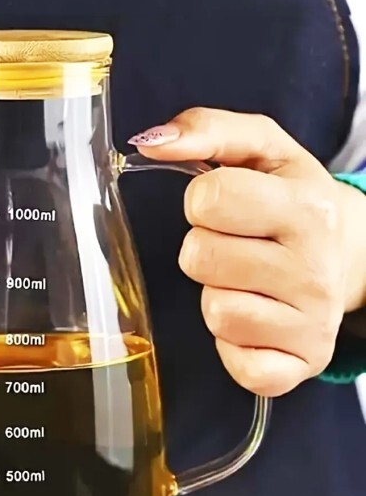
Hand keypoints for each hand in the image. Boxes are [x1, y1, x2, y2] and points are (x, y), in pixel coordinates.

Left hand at [130, 108, 365, 395]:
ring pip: (216, 312)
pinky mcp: (304, 363)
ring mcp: (313, 321)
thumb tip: (150, 141)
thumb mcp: (263, 149)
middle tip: (237, 246)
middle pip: (201, 258)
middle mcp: (315, 266)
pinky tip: (256, 322)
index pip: (209, 199)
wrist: (351, 256)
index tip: (225, 207)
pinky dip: (235, 347)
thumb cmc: (293, 202)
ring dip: (219, 296)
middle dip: (205, 250)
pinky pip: (240, 366)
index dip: (203, 201)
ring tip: (248, 282)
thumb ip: (207, 129)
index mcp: (306, 207)